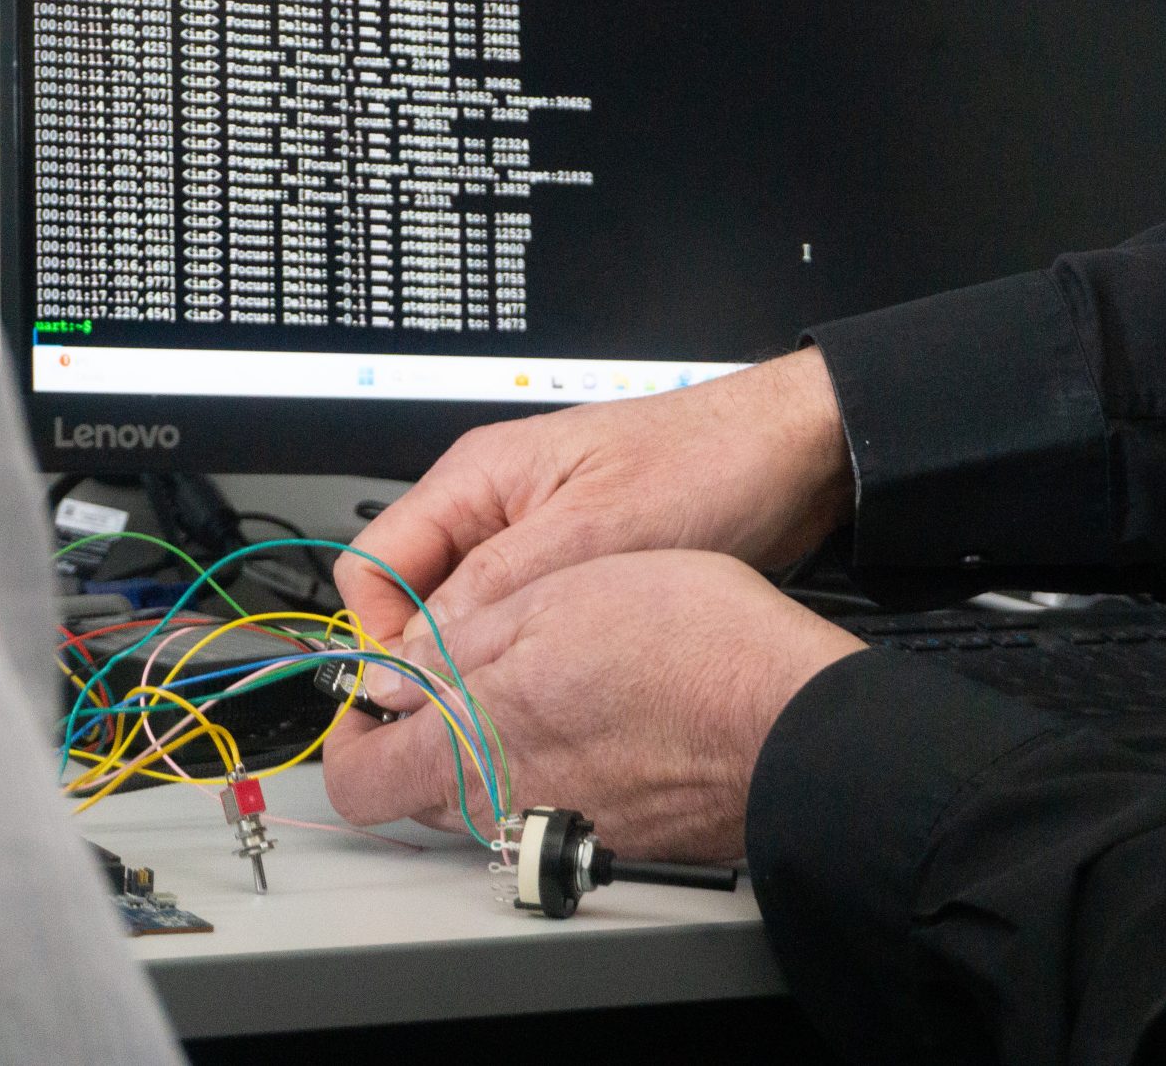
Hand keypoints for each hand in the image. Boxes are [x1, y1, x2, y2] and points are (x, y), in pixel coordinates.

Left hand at [322, 551, 862, 862]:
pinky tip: (598, 712)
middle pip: (418, 792)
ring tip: (536, 677)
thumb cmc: (690, 651)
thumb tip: (390, 678)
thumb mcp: (553, 597)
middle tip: (457, 669)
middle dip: (421, 731)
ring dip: (490, 744)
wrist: (793, 717)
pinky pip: (555, 804)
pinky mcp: (618, 834)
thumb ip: (457, 642)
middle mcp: (508, 805)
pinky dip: (556, 764)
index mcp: (475, 744)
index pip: (358, 779)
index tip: (374, 692)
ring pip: (487, 798)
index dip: (348, 733)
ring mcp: (564, 826)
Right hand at [336, 349, 854, 652]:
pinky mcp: (572, 567)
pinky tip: (566, 680)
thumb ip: (492, 588)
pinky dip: (531, 655)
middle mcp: (493, 506)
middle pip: (412, 600)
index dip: (381, 635)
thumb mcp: (592, 533)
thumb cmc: (706, 464)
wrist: (792, 456)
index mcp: (476, 478)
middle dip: (435, 658)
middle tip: (477, 710)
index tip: (419, 691)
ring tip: (532, 695)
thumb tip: (412, 655)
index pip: (373, 567)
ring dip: (489, 661)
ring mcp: (531, 537)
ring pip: (468, 619)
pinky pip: (520, 623)